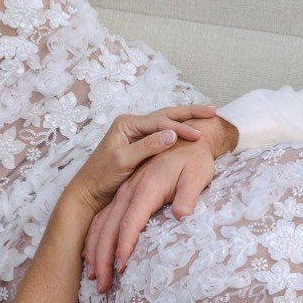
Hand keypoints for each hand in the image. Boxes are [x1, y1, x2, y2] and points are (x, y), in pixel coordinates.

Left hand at [65, 107, 216, 228]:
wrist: (89, 192)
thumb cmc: (102, 177)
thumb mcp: (123, 161)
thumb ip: (147, 146)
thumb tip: (171, 134)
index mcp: (127, 124)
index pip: (159, 122)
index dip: (180, 127)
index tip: (198, 135)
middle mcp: (132, 125)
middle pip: (166, 114)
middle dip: (190, 112)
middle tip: (212, 110)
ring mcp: (137, 133)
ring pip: (167, 121)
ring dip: (187, 118)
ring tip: (208, 114)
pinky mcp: (141, 144)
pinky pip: (164, 132)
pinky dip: (180, 129)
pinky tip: (193, 129)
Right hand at [82, 111, 237, 290]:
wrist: (188, 139)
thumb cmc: (195, 159)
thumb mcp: (198, 175)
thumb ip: (188, 196)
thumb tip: (181, 216)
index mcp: (147, 186)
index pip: (131, 222)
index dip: (124, 246)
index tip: (120, 269)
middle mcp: (130, 190)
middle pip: (110, 227)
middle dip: (103, 257)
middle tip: (101, 286)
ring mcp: (124, 191)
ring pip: (102, 223)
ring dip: (95, 251)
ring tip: (94, 277)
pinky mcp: (124, 193)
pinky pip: (103, 217)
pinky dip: (95, 238)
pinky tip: (92, 256)